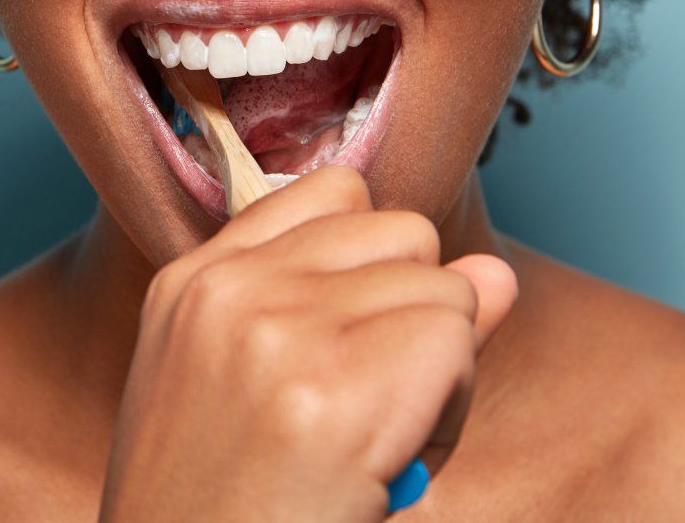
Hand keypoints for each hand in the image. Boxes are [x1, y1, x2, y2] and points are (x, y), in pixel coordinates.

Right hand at [98, 166, 517, 521]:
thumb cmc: (225, 515)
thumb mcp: (262, 395)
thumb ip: (364, 313)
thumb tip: (493, 274)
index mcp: (191, 285)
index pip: (334, 193)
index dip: (373, 269)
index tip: (344, 348)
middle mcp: (228, 291)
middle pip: (405, 233)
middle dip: (416, 317)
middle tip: (364, 415)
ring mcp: (276, 331)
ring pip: (446, 290)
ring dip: (441, 373)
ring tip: (372, 447)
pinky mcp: (332, 389)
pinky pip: (455, 342)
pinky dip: (449, 411)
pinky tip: (388, 463)